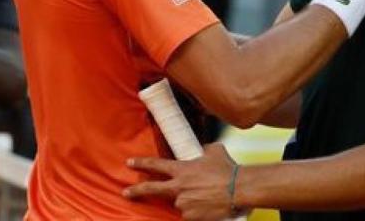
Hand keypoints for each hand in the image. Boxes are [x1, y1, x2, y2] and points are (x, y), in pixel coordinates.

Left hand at [125, 143, 240, 220]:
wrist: (238, 189)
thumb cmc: (227, 168)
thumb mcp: (214, 151)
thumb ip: (203, 150)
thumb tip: (201, 150)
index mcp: (182, 169)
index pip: (155, 165)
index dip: (141, 163)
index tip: (129, 163)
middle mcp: (178, 187)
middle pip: (152, 189)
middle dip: (136, 190)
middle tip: (126, 193)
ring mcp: (183, 203)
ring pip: (179, 202)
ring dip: (187, 199)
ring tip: (205, 195)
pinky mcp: (191, 216)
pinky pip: (190, 214)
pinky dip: (196, 210)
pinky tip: (208, 205)